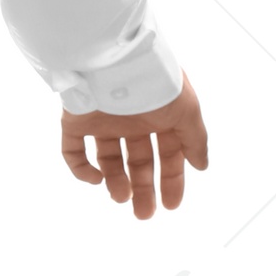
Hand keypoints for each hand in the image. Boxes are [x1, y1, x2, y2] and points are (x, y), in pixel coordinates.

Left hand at [60, 73, 208, 219]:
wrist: (115, 60)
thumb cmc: (157, 83)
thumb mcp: (188, 112)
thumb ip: (196, 140)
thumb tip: (202, 166)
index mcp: (160, 115)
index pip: (168, 153)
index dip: (172, 179)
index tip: (172, 205)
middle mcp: (132, 119)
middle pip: (139, 161)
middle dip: (144, 189)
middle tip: (145, 215)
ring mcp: (103, 120)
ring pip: (108, 159)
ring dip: (116, 182)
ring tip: (122, 199)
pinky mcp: (76, 120)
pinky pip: (73, 150)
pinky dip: (81, 169)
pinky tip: (95, 179)